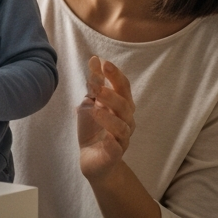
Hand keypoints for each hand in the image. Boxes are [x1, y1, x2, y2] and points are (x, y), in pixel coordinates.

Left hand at [77, 56, 135, 184]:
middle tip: (95, 86)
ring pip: (122, 127)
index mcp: (121, 106)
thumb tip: (95, 59)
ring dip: (109, 118)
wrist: (92, 158)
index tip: (104, 63)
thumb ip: (95, 83)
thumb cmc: (94, 128)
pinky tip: (106, 138)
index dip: (116, 75)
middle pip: (125, 105)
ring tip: (95, 110)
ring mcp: (121, 139)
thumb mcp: (91, 102)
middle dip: (111, 95)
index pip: (123, 88)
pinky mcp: (113, 156)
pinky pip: (116, 149)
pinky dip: (112, 144)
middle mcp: (126, 121)